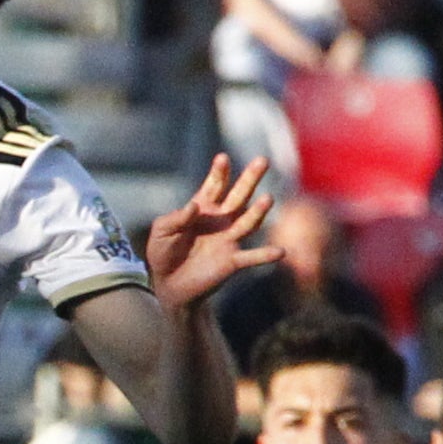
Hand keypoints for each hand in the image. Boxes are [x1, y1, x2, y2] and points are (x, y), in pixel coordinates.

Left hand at [140, 154, 282, 309]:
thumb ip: (175, 219)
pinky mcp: (232, 261)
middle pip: (239, 195)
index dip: (219, 172)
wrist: (169, 285)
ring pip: (248, 221)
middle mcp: (221, 220)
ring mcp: (229, 240)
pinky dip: (266, 255)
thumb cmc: (163, 253)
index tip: (222, 158)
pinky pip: (252, 257)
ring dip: (258, 211)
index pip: (214, 185)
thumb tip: (194, 206)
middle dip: (250, 178)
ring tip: (268, 198)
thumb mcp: (161, 232)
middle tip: (262, 160)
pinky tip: (281, 252)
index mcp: (203, 208)